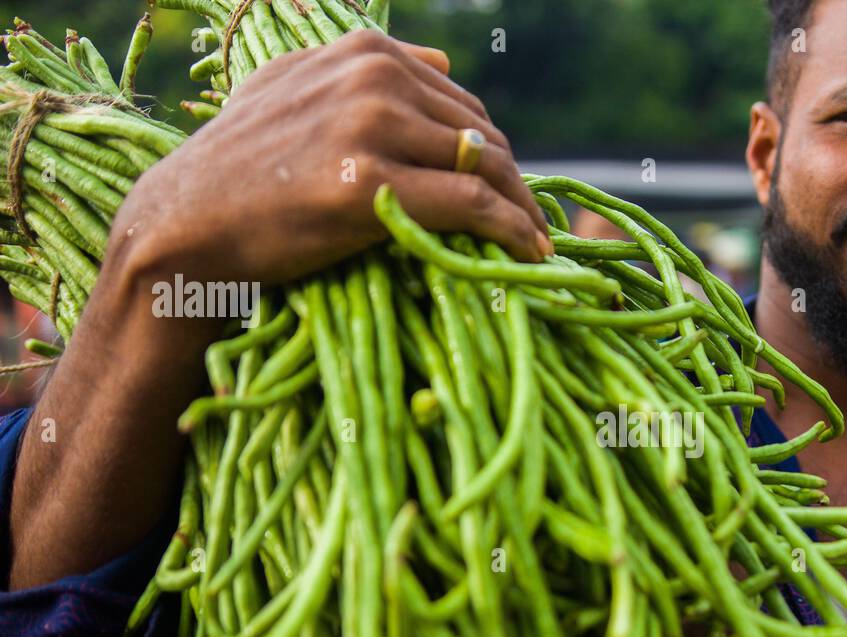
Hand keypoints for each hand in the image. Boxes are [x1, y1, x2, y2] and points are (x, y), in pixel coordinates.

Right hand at [110, 29, 550, 308]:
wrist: (187, 223)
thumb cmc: (239, 167)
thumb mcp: (293, 88)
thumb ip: (364, 70)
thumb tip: (444, 61)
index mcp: (365, 51)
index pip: (462, 105)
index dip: (494, 156)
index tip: (510, 194)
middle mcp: (373, 77)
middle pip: (482, 136)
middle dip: (513, 185)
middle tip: (532, 227)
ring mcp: (372, 127)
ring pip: (486, 168)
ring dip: (521, 210)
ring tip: (536, 245)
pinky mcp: (370, 184)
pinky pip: (472, 205)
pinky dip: (511, 230)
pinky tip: (531, 253)